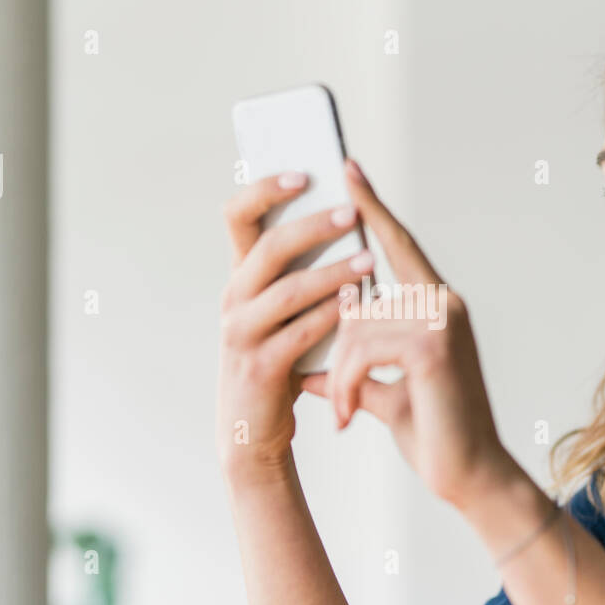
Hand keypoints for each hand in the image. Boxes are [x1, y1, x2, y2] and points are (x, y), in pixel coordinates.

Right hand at [216, 169, 373, 482]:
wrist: (254, 433)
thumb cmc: (280, 363)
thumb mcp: (284, 312)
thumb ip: (303, 271)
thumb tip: (350, 217)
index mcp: (240, 277)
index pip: (238, 216)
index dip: (265, 188)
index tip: (305, 171)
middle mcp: (233, 300)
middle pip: (267, 248)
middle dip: (312, 226)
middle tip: (352, 212)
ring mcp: (241, 334)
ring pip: (287, 291)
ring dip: (332, 272)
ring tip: (370, 260)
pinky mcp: (260, 369)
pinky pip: (299, 335)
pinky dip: (331, 318)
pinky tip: (359, 306)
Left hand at [301, 159, 514, 509]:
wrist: (469, 475)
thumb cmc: (434, 433)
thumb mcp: (384, 395)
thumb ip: (353, 373)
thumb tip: (308, 372)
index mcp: (437, 305)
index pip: (398, 244)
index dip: (372, 206)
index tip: (348, 168)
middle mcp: (444, 303)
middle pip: (359, 297)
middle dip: (338, 348)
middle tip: (341, 400)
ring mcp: (442, 321)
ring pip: (355, 326)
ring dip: (343, 377)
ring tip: (350, 415)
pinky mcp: (433, 348)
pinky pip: (362, 349)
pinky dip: (349, 386)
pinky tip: (353, 418)